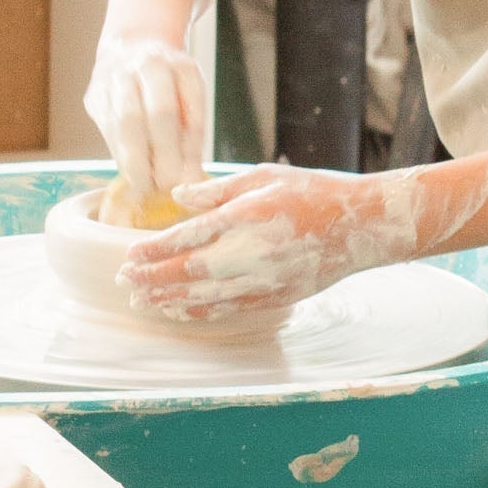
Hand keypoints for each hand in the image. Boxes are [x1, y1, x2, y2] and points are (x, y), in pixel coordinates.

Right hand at [83, 38, 205, 201]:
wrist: (134, 45)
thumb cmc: (172, 77)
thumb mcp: (192, 92)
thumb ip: (192, 128)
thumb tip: (191, 177)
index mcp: (170, 64)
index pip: (173, 110)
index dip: (179, 147)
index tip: (187, 177)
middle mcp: (137, 68)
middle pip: (142, 117)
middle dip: (154, 157)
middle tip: (164, 186)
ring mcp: (110, 80)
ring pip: (119, 125)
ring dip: (133, 160)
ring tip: (146, 185)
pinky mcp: (93, 96)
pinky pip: (107, 130)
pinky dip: (120, 153)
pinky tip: (132, 170)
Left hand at [117, 165, 459, 321]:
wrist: (364, 226)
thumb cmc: (315, 193)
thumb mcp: (266, 177)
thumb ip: (219, 189)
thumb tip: (177, 198)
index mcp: (247, 216)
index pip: (186, 238)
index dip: (152, 250)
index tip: (128, 255)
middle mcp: (252, 251)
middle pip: (187, 271)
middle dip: (150, 277)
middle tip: (123, 280)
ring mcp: (265, 279)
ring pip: (204, 296)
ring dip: (167, 299)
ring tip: (141, 300)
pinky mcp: (277, 296)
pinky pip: (229, 309)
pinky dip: (199, 311)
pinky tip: (178, 308)